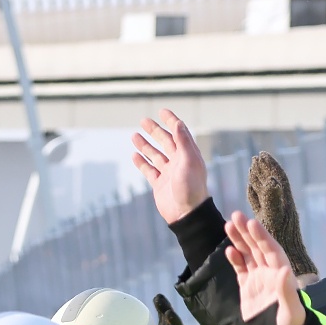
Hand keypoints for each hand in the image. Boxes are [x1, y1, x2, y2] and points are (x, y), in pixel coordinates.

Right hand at [132, 108, 210, 224]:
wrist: (186, 213)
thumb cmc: (191, 187)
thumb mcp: (189, 162)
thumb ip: (184, 142)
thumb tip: (178, 124)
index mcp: (188, 154)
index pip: (179, 133)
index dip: (171, 121)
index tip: (162, 111)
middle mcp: (179, 162)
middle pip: (165, 142)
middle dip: (155, 131)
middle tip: (143, 120)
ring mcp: (168, 173)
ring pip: (155, 155)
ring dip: (145, 145)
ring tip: (134, 135)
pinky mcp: (159, 184)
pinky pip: (149, 170)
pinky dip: (142, 162)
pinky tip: (134, 156)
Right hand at [226, 211, 308, 324]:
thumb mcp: (290, 311)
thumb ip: (286, 291)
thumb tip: (282, 271)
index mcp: (282, 275)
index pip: (271, 251)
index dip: (261, 237)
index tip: (251, 223)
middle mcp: (271, 273)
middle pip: (258, 248)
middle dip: (247, 232)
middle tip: (235, 216)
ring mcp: (259, 279)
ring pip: (248, 254)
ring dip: (239, 241)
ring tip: (228, 225)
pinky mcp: (248, 287)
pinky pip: (241, 268)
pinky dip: (235, 259)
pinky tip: (228, 250)